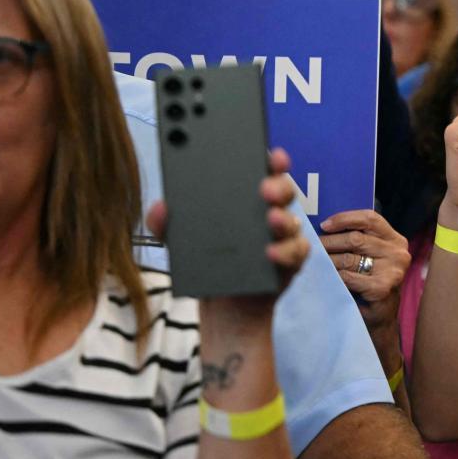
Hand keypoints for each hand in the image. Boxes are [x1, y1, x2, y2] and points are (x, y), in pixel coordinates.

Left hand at [145, 148, 310, 311]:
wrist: (222, 306)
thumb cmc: (207, 264)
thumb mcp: (178, 242)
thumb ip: (165, 224)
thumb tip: (161, 206)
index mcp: (247, 199)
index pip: (262, 171)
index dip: (269, 159)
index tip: (269, 153)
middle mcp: (270, 212)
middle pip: (284, 190)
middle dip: (279, 185)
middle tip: (265, 189)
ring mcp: (283, 237)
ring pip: (293, 220)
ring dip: (283, 219)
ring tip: (270, 220)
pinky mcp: (290, 262)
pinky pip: (297, 252)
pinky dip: (286, 252)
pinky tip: (270, 254)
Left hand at [319, 209, 411, 335]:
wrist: (379, 317)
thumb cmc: (368, 283)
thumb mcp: (369, 256)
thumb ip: (357, 240)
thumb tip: (324, 225)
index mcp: (395, 240)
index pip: (370, 218)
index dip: (345, 218)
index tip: (324, 225)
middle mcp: (398, 252)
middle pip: (355, 238)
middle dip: (329, 242)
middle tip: (312, 247)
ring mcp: (393, 270)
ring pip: (349, 258)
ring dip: (328, 261)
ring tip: (316, 263)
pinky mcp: (383, 287)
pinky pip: (348, 277)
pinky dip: (335, 278)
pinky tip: (328, 280)